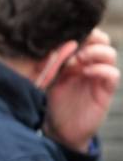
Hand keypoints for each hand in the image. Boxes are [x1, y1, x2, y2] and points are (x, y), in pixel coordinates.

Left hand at [43, 27, 117, 152]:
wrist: (61, 129)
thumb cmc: (53, 102)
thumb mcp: (48, 79)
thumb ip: (50, 62)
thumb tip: (50, 44)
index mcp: (78, 58)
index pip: (88, 36)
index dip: (81, 31)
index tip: (67, 33)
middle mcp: (91, 64)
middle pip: (102, 40)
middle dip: (90, 38)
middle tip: (74, 45)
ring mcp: (100, 77)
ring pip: (110, 54)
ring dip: (94, 52)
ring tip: (77, 60)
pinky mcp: (105, 91)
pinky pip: (112, 74)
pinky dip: (101, 69)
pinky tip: (85, 72)